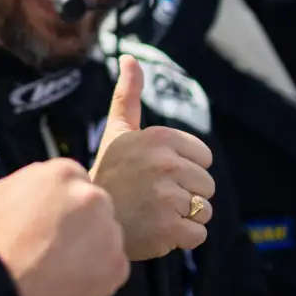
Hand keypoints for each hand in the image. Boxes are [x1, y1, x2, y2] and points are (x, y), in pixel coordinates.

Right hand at [0, 159, 128, 295]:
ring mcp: (110, 232)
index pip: (77, 181)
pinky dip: (99, 274)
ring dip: (93, 246)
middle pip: (96, 206)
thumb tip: (51, 188)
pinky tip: (74, 281)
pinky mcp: (118, 265)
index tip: (54, 218)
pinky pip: (113, 265)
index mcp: (66, 173)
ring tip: (66, 266)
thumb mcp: (4, 190)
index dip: (64, 202)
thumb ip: (34, 180)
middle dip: (82, 221)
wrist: (3, 285)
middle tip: (59, 242)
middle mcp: (95, 197)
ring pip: (107, 236)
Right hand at [89, 56, 214, 260]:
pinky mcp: (169, 228)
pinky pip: (198, 235)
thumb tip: (129, 57)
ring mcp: (168, 197)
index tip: (156, 174)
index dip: (184, 170)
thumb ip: (129, 94)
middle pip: (207, 185)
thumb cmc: (108, 173)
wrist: (88, 219)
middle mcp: (166, 164)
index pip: (204, 158)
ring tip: (155, 214)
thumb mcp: (118, 130)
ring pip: (204, 210)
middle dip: (185, 195)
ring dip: (184, 218)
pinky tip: (157, 231)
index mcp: (161, 138)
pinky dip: (181, 239)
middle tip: (153, 197)